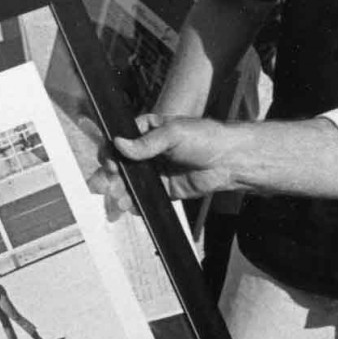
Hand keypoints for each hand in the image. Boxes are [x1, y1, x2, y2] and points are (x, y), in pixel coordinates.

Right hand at [112, 113, 241, 198]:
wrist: (228, 160)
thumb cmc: (203, 137)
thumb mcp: (173, 134)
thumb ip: (146, 143)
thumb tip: (119, 144)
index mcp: (146, 131)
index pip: (119, 142)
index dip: (111, 154)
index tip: (110, 164)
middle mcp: (147, 152)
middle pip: (121, 165)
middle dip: (112, 177)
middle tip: (110, 186)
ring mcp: (155, 171)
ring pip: (131, 183)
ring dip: (122, 191)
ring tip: (121, 199)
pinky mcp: (164, 189)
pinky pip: (145, 196)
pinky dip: (137, 203)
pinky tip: (132, 206)